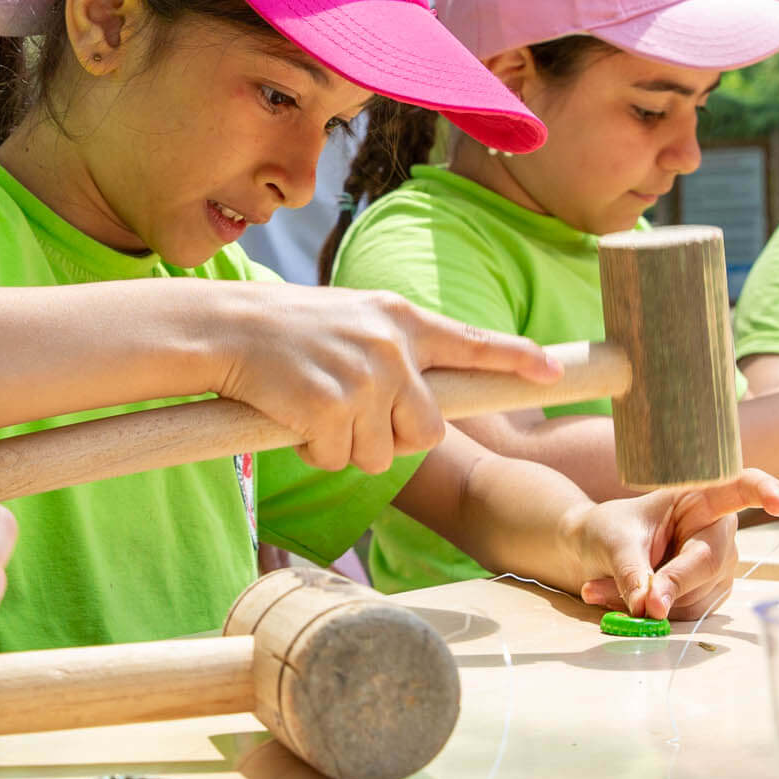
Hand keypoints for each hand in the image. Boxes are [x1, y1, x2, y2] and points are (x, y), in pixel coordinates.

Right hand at [214, 286, 558, 474]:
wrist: (225, 326)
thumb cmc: (287, 331)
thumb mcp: (353, 321)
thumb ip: (395, 351)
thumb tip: (424, 407)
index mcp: (399, 319)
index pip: (471, 343)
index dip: (515, 360)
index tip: (553, 370)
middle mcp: (391, 346)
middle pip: (427, 431)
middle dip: (394, 439)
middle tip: (354, 419)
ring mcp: (362, 377)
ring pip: (382, 456)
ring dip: (349, 450)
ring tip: (315, 412)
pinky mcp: (329, 406)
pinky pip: (338, 459)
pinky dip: (315, 452)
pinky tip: (292, 419)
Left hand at [569, 470, 778, 620]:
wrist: (596, 552)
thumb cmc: (610, 531)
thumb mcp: (614, 542)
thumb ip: (632, 571)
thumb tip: (648, 606)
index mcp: (700, 498)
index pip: (739, 488)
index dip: (763, 492)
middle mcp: (717, 533)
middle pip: (709, 561)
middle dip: (674, 583)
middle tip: (643, 603)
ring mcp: (718, 567)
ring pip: (694, 597)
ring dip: (649, 603)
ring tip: (601, 590)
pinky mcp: (708, 596)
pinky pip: (684, 616)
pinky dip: (649, 615)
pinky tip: (618, 601)